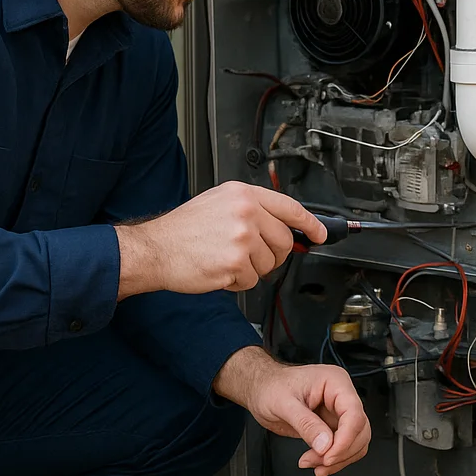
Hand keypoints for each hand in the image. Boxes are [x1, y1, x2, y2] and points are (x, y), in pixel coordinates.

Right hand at [115, 182, 324, 298]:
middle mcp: (245, 212)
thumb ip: (253, 210)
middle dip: (273, 254)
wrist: (155, 248)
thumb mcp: (220, 203)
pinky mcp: (235, 263)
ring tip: (226, 259)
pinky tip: (220, 270)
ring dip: (252, 269)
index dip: (310, 223)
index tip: (320, 234)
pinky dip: (238, 282)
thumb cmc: (184, 229)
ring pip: (269, 263)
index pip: (290, 207)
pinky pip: (252, 280)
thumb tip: (286, 226)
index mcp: (243, 194)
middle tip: (252, 255)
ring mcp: (241, 238)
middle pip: (284, 240)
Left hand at [213, 347, 370, 475]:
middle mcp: (341, 396)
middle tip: (318, 462)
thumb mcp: (284, 405)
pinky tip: (315, 462)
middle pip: (360, 431)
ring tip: (312, 463)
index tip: (329, 456)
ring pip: (355, 443)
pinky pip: (342, 447)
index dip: (345, 439)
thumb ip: (306, 424)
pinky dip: (332, 460)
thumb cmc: (270, 387)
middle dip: (340, 452)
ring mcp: (338, 412)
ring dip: (337, 459)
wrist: (261, 390)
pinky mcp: (332, 426)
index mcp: (335, 382)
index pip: (354, 414)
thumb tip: (325, 445)